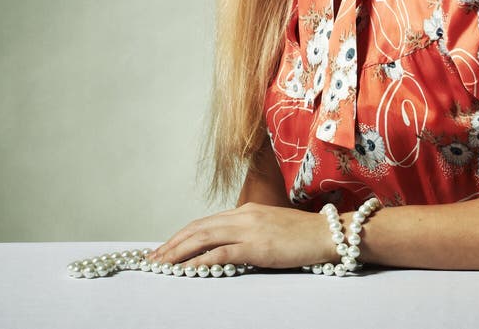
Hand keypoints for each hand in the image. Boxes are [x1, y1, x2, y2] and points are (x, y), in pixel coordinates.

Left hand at [146, 202, 336, 269]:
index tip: (165, 247)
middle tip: (152, 258)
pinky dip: (201, 260)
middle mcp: (243, 215)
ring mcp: (249, 229)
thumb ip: (249, 233)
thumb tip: (228, 246)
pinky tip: (188, 269)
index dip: (182, 234)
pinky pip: (222, 253)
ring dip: (179, 252)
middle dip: (172, 243)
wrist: (326, 233)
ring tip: (161, 264)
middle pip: (198, 227)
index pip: (205, 221)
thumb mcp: (270, 228)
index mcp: (246, 210)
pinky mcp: (257, 246)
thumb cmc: (301, 234)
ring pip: (204, 237)